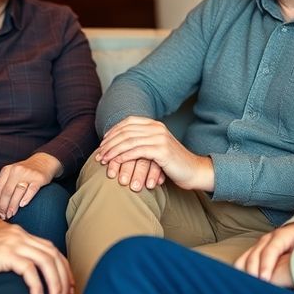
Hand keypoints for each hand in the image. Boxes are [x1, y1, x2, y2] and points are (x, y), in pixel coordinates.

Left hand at [0, 153, 61, 219]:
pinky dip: (26, 198)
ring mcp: (28, 174)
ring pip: (18, 192)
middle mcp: (16, 171)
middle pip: (6, 191)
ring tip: (10, 214)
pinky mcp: (39, 178)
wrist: (43, 161)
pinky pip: (31, 189)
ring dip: (13, 205)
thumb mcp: (8, 175)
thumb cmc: (24, 171)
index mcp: (7, 170)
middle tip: (2, 216)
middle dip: (3, 206)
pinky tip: (22, 205)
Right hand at [0, 225, 71, 293]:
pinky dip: (38, 286)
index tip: (68, 282)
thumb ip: (12, 255)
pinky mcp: (5, 254)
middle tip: (68, 292)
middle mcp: (19, 235)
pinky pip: (30, 271)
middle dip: (64, 275)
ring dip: (55, 282)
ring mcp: (13, 243)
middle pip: (53, 254)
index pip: (50, 248)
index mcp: (19, 233)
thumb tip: (26, 271)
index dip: (62, 265)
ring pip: (46, 261)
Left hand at [95, 116, 213, 190]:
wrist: (194, 171)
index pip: (128, 123)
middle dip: (109, 143)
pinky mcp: (161, 150)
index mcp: (154, 124)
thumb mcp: (156, 148)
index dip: (112, 132)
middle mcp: (157, 127)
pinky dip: (124, 156)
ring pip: (129, 141)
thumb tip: (119, 144)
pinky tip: (116, 162)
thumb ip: (142, 142)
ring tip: (103, 160)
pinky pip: (137, 151)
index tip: (102, 144)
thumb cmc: (173, 163)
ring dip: (113, 151)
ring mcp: (159, 137)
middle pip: (125, 131)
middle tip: (99, 154)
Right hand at [234, 222, 293, 286]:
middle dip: (254, 272)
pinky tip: (247, 281)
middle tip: (258, 285)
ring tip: (251, 284)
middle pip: (254, 255)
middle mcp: (267, 239)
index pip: (270, 250)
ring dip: (246, 272)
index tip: (265, 279)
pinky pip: (243, 262)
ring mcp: (259, 245)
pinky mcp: (255, 252)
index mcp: (283, 234)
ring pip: (244, 259)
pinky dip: (242, 272)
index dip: (266, 265)